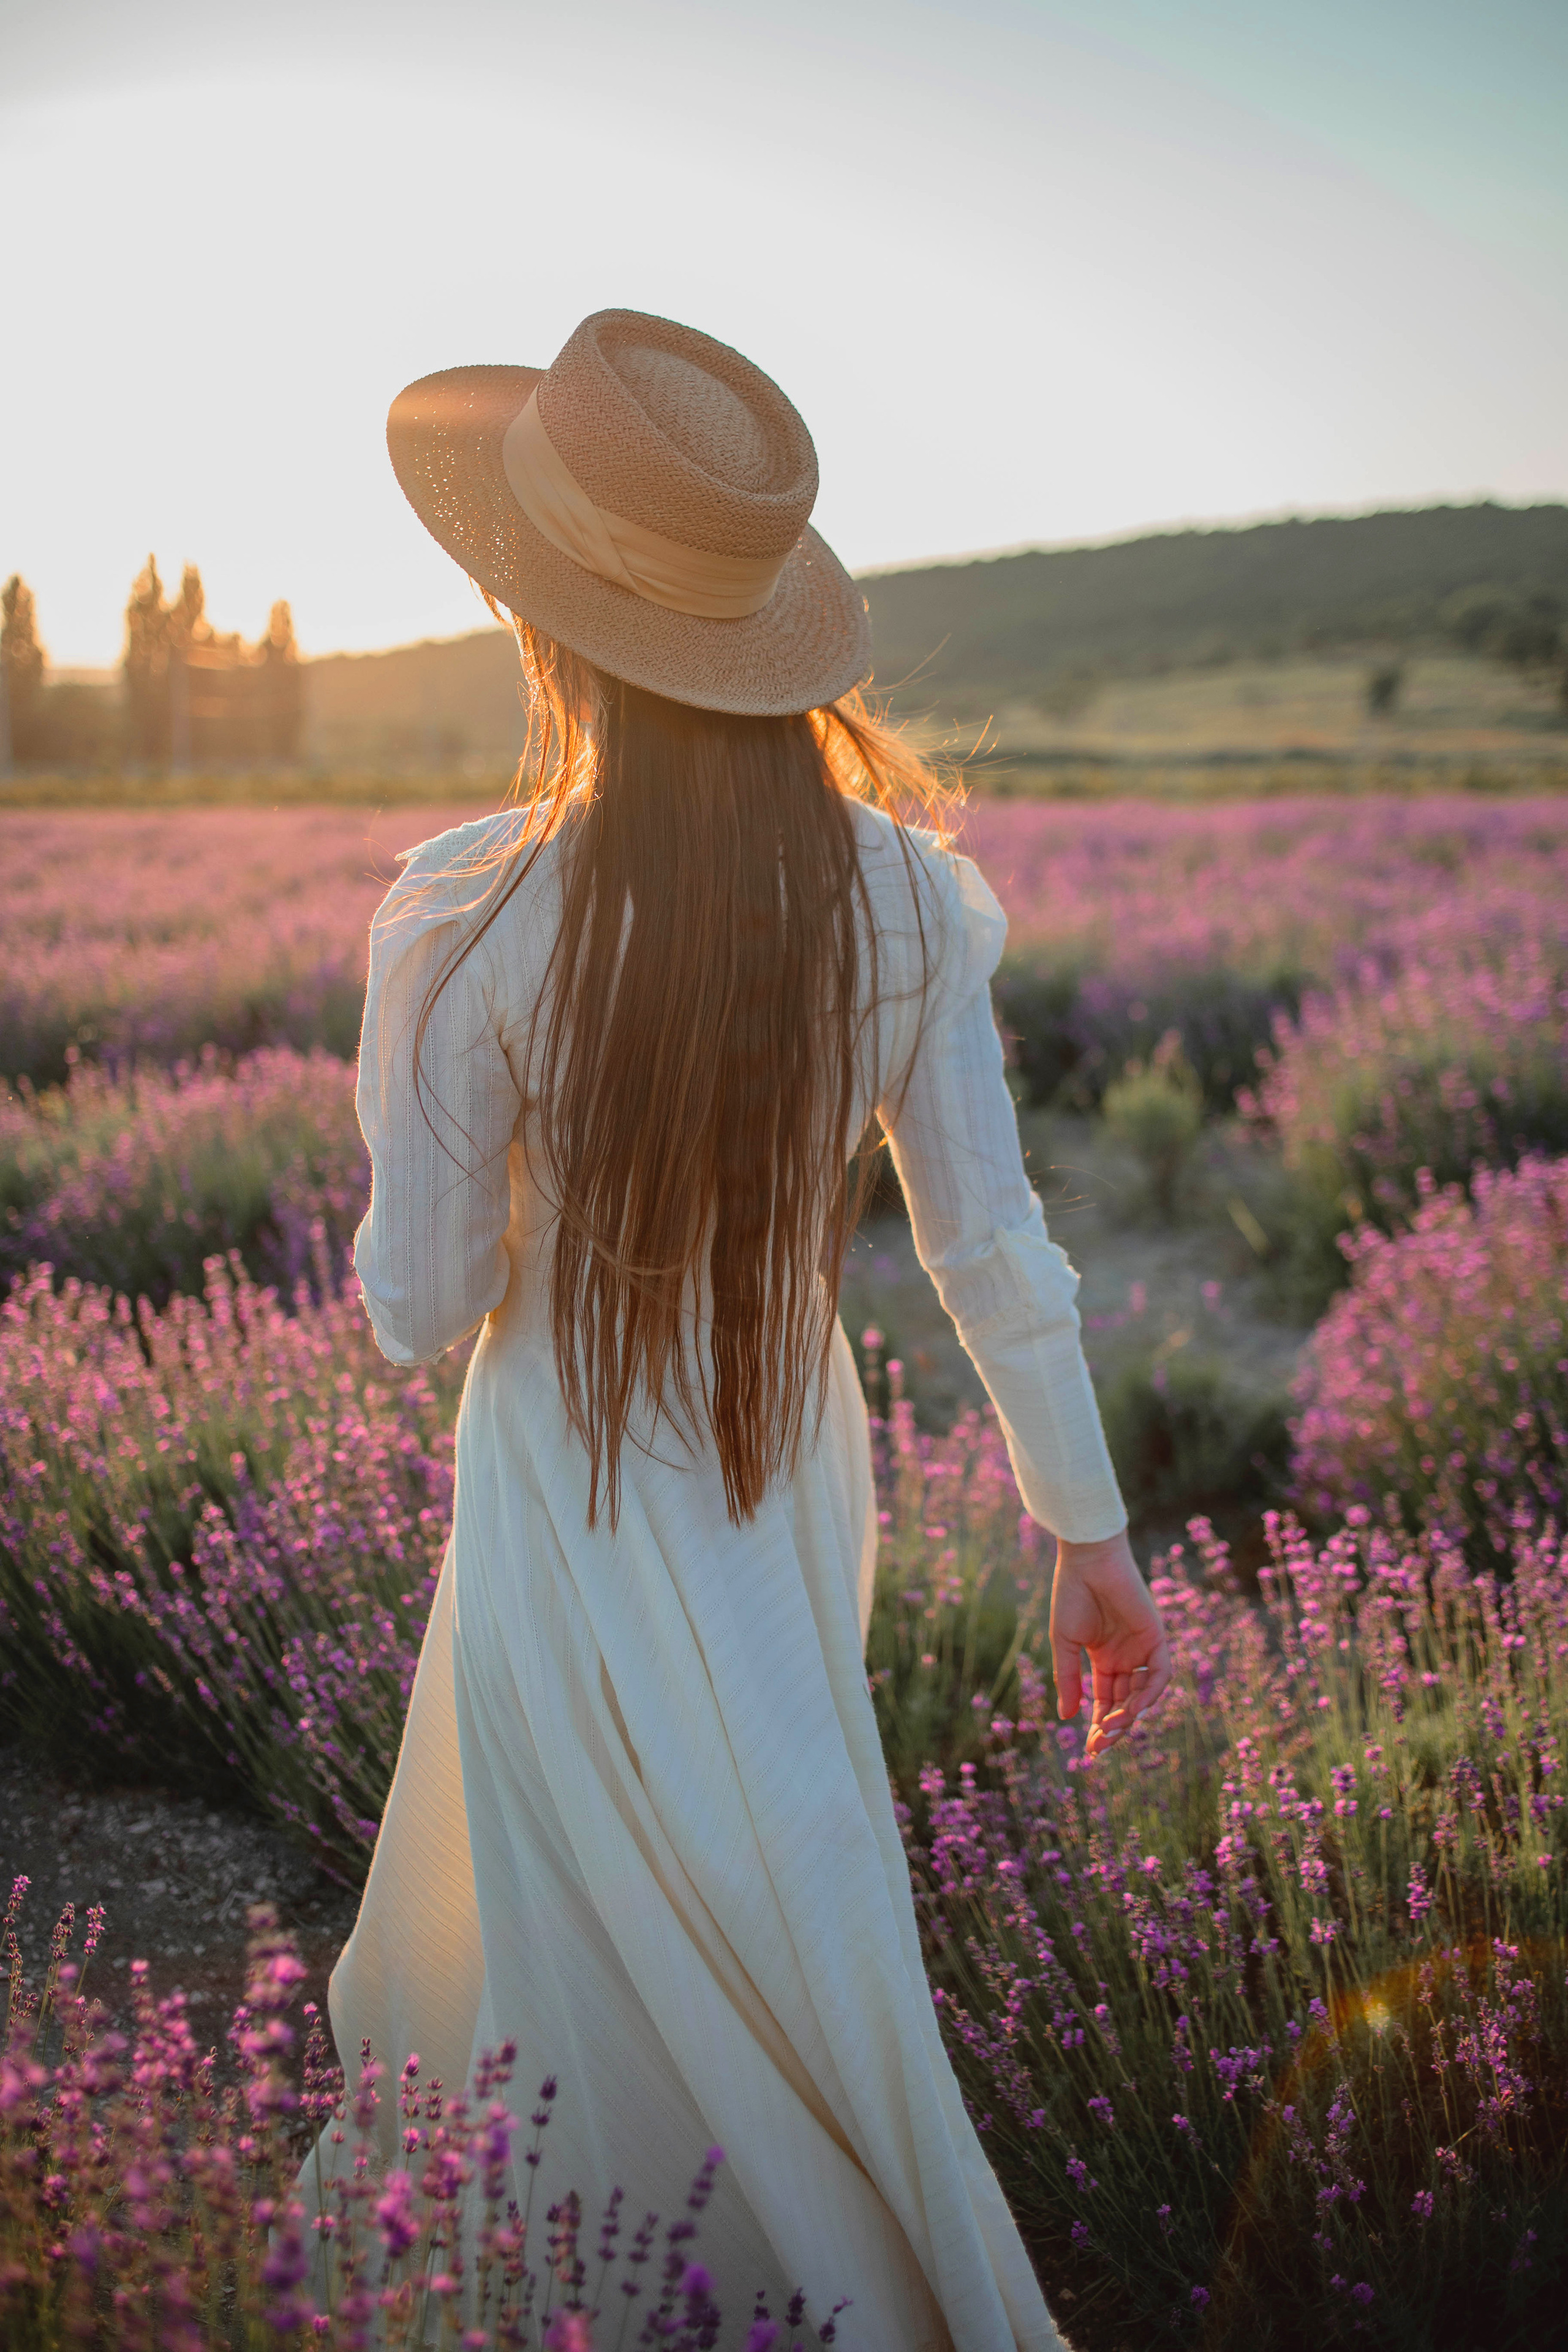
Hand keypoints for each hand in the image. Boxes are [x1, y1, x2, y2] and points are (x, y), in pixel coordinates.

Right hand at [1049, 1529, 1170, 1759]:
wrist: (1087, 1559)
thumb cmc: (1071, 1595)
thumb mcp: (1064, 1644)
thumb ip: (1068, 1679)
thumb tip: (1066, 1717)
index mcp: (1103, 1659)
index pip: (1105, 1701)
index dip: (1099, 1726)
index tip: (1089, 1750)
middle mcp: (1125, 1657)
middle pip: (1125, 1703)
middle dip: (1114, 1727)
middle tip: (1100, 1747)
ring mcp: (1141, 1648)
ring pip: (1143, 1694)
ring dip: (1130, 1715)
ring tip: (1111, 1729)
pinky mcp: (1156, 1637)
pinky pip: (1159, 1673)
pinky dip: (1149, 1693)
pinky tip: (1132, 1709)